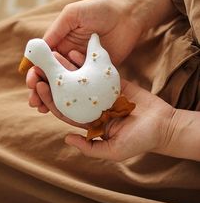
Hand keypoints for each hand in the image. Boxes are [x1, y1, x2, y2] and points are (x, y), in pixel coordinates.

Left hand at [27, 54, 174, 161]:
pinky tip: (76, 52)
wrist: (163, 125)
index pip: (64, 110)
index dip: (50, 99)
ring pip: (81, 79)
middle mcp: (92, 107)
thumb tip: (66, 138)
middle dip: (54, 79)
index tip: (39, 85)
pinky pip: (98, 70)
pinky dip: (88, 61)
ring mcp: (102, 93)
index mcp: (89, 123)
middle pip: (69, 92)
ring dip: (67, 67)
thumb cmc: (139, 141)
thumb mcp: (113, 150)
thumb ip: (90, 147)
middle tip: (41, 66)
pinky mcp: (114, 82)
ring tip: (55, 54)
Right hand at [28, 0, 143, 109]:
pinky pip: (83, 88)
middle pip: (50, 76)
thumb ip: (56, 30)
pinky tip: (64, 108)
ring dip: (52, 98)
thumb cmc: (100, 10)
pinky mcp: (96, 74)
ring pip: (64, 85)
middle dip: (40, 89)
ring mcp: (82, 67)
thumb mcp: (73, 14)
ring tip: (42, 109)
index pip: (42, 61)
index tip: (32, 82)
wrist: (128, 16)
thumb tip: (38, 48)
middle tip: (33, 102)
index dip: (35, 72)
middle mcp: (68, 56)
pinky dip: (72, 98)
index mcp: (60, 42)